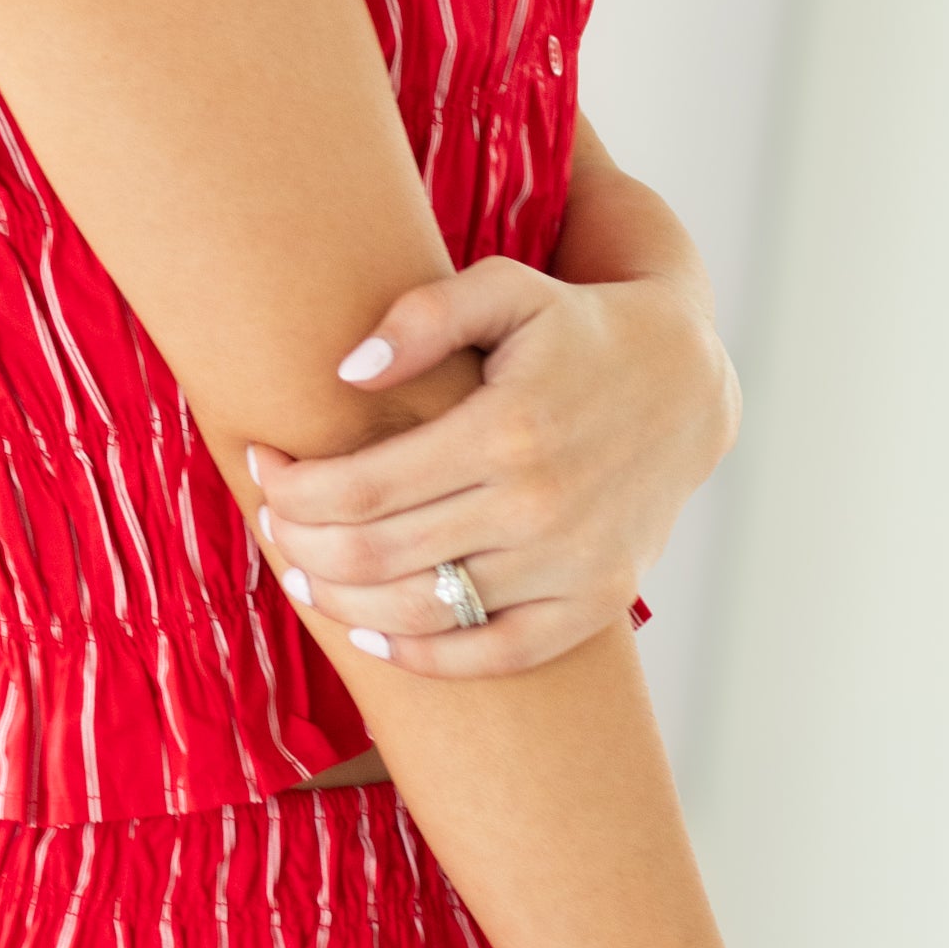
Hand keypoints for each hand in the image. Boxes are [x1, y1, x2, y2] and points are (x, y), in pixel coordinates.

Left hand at [248, 256, 740, 674]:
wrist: (686, 382)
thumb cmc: (577, 328)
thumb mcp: (506, 289)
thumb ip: (423, 316)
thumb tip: (346, 370)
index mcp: (507, 427)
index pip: (364, 486)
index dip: (294, 487)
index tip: (262, 464)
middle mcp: (539, 505)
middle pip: (379, 555)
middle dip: (302, 543)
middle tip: (269, 522)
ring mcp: (570, 564)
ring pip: (423, 613)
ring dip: (344, 602)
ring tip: (304, 573)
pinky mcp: (595, 603)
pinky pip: (493, 655)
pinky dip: (423, 658)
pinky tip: (373, 635)